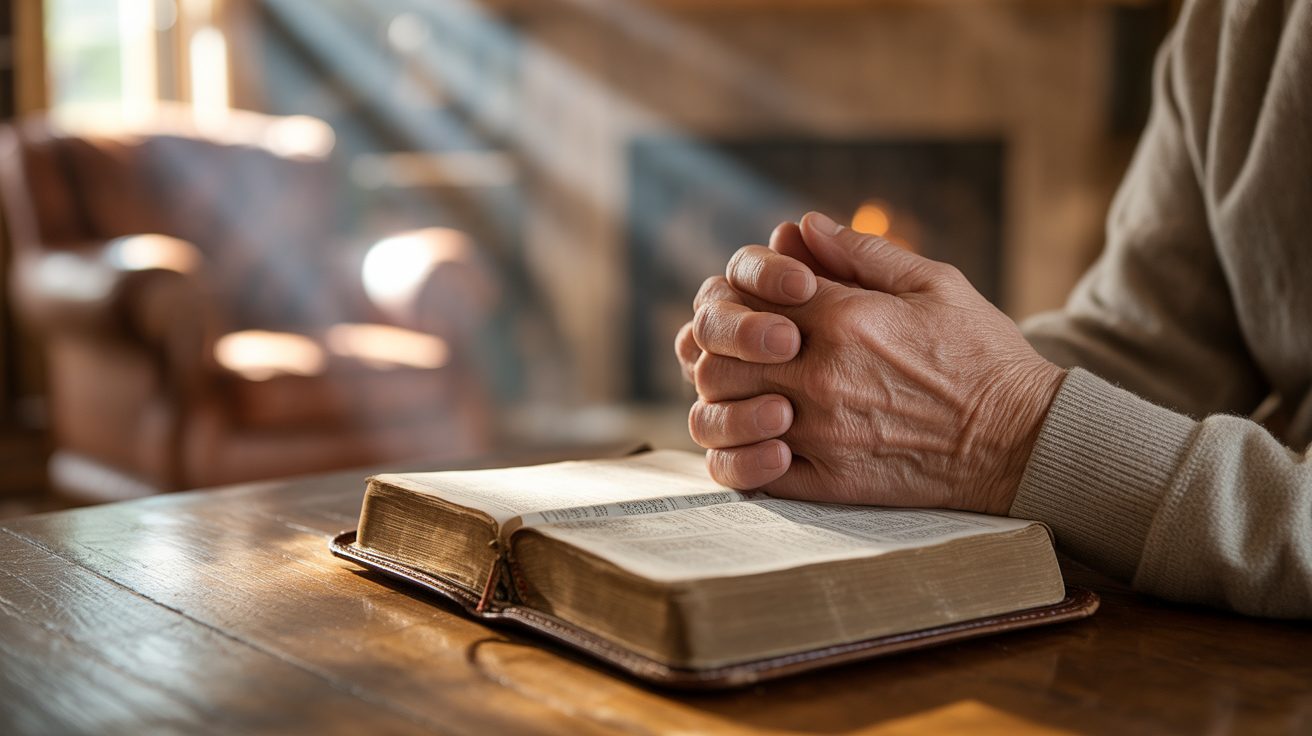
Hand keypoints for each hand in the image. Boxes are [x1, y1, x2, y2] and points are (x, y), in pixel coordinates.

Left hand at [685, 212, 1064, 514]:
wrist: (1021, 439)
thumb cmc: (981, 354)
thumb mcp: (934, 283)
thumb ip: (862, 253)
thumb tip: (802, 227)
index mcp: (845, 318)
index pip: (748, 293)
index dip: (740, 293)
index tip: (757, 302)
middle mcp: (823, 375)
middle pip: (719, 352)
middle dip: (718, 343)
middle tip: (738, 347)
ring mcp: (821, 433)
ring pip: (721, 410)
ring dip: (721, 395)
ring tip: (747, 388)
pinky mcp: (827, 483)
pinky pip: (749, 471)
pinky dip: (737, 450)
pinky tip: (759, 435)